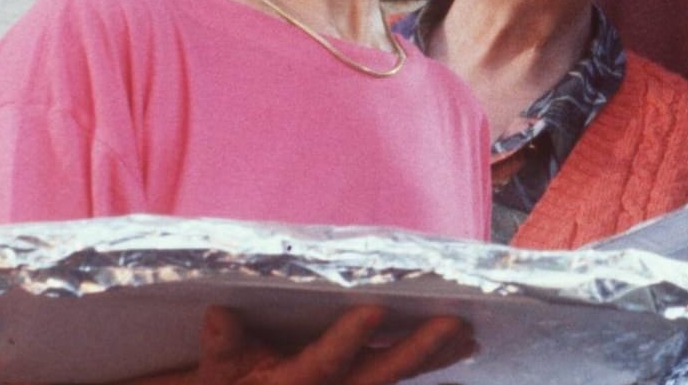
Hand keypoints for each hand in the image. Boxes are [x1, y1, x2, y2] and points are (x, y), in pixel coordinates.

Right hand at [135, 305, 476, 384]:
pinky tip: (466, 351)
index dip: (349, 338)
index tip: (375, 310)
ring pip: (398, 378)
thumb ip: (225, 345)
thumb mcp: (218, 368)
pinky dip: (435, 369)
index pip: (326, 361)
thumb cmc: (231, 379)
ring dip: (436, 360)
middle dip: (416, 351)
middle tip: (452, 323)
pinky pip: (400, 382)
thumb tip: (219, 316)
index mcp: (294, 382)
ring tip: (469, 336)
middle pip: (379, 376)